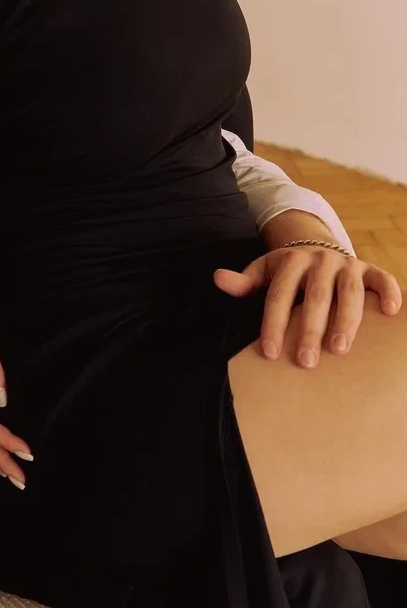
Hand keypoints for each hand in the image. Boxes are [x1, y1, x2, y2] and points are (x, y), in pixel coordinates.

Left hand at [214, 245, 401, 367]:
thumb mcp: (265, 271)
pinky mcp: (370, 269)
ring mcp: (347, 264)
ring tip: (340, 349)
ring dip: (347, 319)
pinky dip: (389, 292)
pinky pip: (383, 278)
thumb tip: (218, 278)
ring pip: (349, 291)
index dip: (274, 324)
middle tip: (306, 361)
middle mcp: (320, 260)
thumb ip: (244, 281)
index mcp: (291, 261)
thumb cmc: (289, 270)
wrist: (320, 246)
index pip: (279, 296)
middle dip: (310, 330)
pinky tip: (391, 312)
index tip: (271, 353)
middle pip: (315, 297)